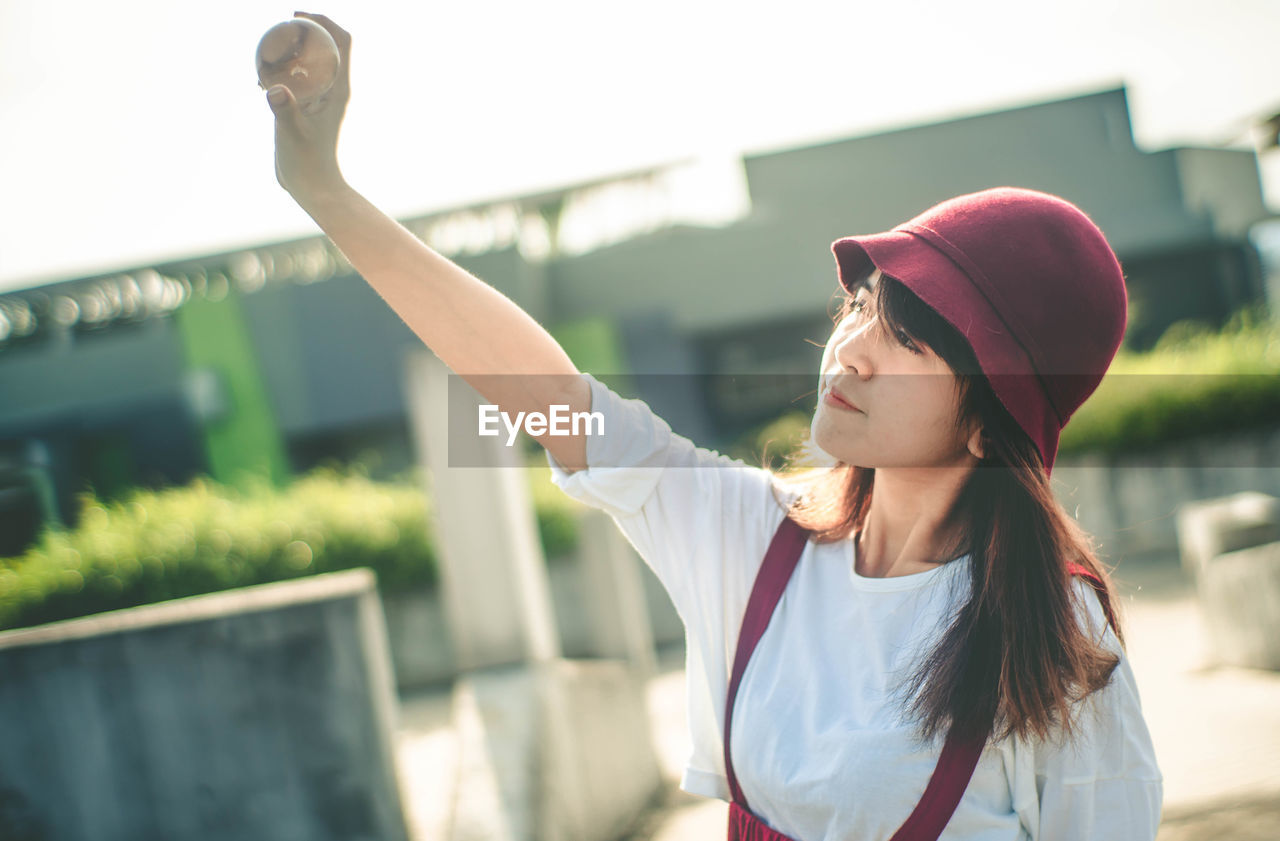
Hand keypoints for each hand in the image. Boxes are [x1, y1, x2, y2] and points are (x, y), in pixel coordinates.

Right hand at [264, 12, 351, 199]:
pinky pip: (300, 81)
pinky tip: (262, 78)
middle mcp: (335, 91)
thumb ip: (284, 110)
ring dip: (297, 50)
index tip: (300, 15)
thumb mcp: (293, 132)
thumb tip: (273, 91)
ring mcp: (323, 100)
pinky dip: (285, 72)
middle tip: (284, 24)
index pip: (343, 43)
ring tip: (271, 47)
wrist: (313, 187)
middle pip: (329, 48)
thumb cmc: (308, 162)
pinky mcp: (310, 110)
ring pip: (314, 64)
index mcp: (340, 90)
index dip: (326, 21)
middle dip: (310, 29)